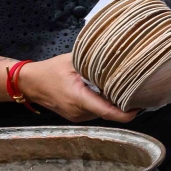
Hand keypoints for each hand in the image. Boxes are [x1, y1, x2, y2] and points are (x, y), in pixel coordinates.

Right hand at [18, 53, 132, 122]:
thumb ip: (94, 60)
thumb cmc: (50, 70)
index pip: (107, 111)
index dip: (126, 113)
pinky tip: (108, 92)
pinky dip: (104, 104)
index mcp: (78, 98)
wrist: (29, 83)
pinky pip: (95, 112)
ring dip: (113, 104)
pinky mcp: (76, 116)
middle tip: (138, 90)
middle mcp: (78, 112)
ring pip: (102, 113)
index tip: (140, 106)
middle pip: (108, 112)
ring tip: (124, 89)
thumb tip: (116, 54)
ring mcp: (77, 117)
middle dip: (123, 104)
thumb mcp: (72, 60)